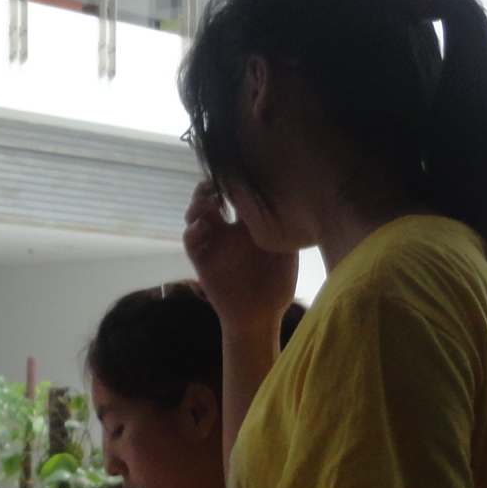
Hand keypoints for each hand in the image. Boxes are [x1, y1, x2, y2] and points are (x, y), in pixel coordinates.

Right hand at [184, 179, 297, 333]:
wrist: (260, 316)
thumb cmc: (277, 284)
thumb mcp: (288, 252)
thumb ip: (286, 228)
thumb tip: (295, 200)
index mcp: (248, 226)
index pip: (235, 195)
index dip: (233, 182)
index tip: (240, 171)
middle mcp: (227, 231)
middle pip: (210, 199)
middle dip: (209, 187)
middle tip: (218, 183)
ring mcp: (212, 244)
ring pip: (196, 215)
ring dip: (197, 205)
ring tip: (209, 202)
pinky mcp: (202, 260)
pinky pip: (191, 240)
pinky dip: (193, 231)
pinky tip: (203, 227)